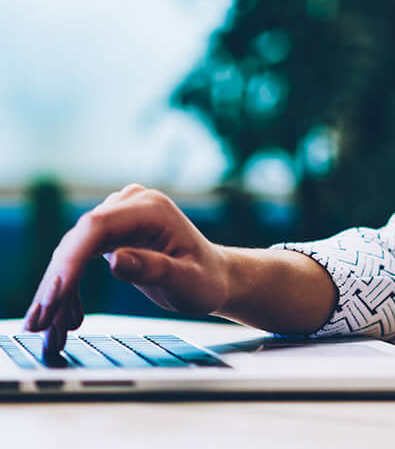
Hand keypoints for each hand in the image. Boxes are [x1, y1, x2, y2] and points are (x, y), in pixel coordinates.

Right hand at [22, 184, 231, 359]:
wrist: (215, 277)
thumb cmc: (206, 279)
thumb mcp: (187, 280)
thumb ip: (154, 269)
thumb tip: (116, 260)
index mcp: (153, 209)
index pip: (98, 226)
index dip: (72, 259)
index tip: (55, 295)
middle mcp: (133, 204)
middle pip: (80, 239)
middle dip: (57, 282)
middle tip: (40, 324)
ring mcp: (122, 215)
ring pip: (74, 250)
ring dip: (57, 290)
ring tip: (48, 330)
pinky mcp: (114, 231)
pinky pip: (80, 257)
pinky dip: (69, 287)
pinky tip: (66, 317)